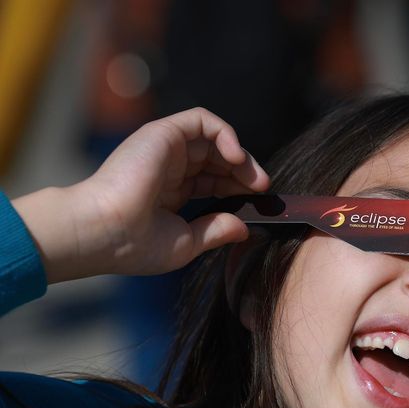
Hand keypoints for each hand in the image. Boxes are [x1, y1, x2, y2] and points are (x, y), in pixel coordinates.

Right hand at [13, 107, 270, 282]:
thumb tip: (243, 228)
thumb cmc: (135, 244)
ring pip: (213, 139)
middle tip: (262, 189)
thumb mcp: (186, 242)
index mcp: (170, 192)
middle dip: (244, 172)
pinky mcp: (162, 133)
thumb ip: (215, 230)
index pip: (213, 181)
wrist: (104, 232)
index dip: (238, 188)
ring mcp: (165, 149)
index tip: (257, 203)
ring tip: (254, 179)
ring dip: (240, 156)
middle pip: (218, 159)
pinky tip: (235, 158)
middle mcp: (168, 167)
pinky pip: (202, 120)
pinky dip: (225, 133)